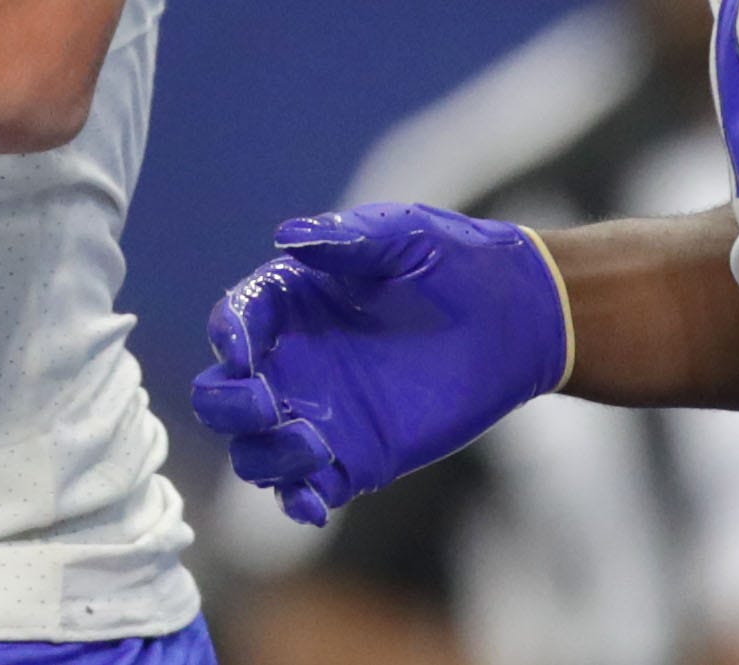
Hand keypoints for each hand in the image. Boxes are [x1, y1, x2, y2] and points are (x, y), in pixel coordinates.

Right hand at [190, 203, 570, 524]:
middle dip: (228, 406)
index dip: (228, 337)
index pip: (233, 323)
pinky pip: (309, 491)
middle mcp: (293, 360)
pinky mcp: (357, 457)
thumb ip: (347, 237)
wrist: (518, 314)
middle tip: (268, 404)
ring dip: (265, 458)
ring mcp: (321, 413)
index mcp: (291, 302)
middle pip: (220, 397)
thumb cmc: (455, 261)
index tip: (246, 351)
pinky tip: (316, 504)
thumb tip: (288, 237)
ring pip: (254, 453)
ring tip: (313, 446)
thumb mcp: (403, 235)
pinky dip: (299, 503)